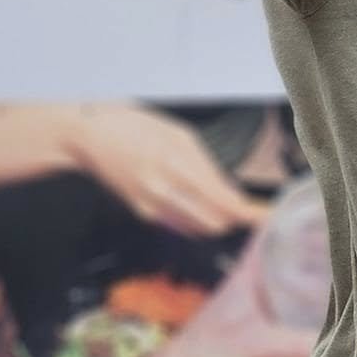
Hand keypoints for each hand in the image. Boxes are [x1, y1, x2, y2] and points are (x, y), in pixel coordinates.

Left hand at [0, 223, 316, 356]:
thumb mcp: (253, 345)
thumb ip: (297, 346)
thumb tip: (345, 347)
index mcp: (254, 270)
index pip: (277, 225)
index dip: (301, 205)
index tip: (333, 188)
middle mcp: (269, 286)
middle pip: (304, 256)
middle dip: (334, 247)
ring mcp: (279, 314)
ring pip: (314, 291)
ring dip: (339, 287)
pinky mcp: (286, 345)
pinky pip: (317, 329)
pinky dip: (338, 326)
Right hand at [64, 105, 267, 235]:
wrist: (89, 138)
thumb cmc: (135, 126)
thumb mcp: (179, 135)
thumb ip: (206, 166)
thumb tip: (229, 193)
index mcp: (176, 165)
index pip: (222, 202)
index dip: (248, 214)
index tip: (267, 216)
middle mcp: (163, 192)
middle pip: (214, 224)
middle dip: (235, 218)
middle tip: (252, 208)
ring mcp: (151, 208)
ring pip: (198, 229)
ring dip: (217, 221)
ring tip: (229, 204)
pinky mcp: (143, 215)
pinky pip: (180, 225)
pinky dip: (196, 219)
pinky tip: (200, 203)